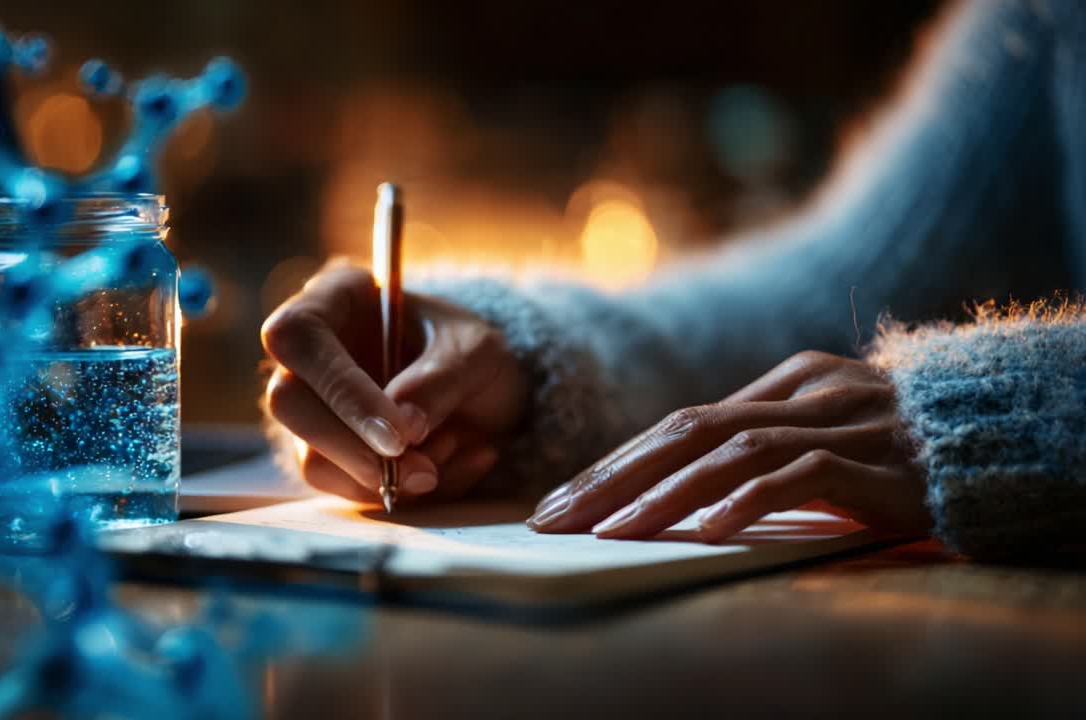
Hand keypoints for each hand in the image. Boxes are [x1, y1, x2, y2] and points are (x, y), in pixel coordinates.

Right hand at [261, 263, 530, 502]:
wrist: (487, 394)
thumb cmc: (472, 353)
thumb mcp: (477, 353)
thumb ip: (441, 380)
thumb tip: (403, 425)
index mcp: (336, 297)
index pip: (298, 336)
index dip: (341, 390)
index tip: (398, 435)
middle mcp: (311, 351)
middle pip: (288, 402)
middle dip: (356, 448)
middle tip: (421, 472)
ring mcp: (313, 405)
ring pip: (311, 458)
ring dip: (383, 477)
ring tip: (447, 457)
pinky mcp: (328, 453)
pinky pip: (343, 488)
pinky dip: (397, 492)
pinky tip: (444, 468)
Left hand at [527, 351, 931, 540]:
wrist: (992, 437)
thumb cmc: (898, 447)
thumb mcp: (820, 434)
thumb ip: (758, 443)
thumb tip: (681, 483)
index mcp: (782, 383)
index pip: (678, 422)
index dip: (614, 462)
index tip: (560, 501)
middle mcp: (800, 394)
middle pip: (685, 429)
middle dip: (613, 477)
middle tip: (554, 518)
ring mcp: (836, 423)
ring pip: (729, 450)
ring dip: (663, 494)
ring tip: (610, 532)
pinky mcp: (871, 460)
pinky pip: (798, 477)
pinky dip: (748, 503)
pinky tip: (707, 531)